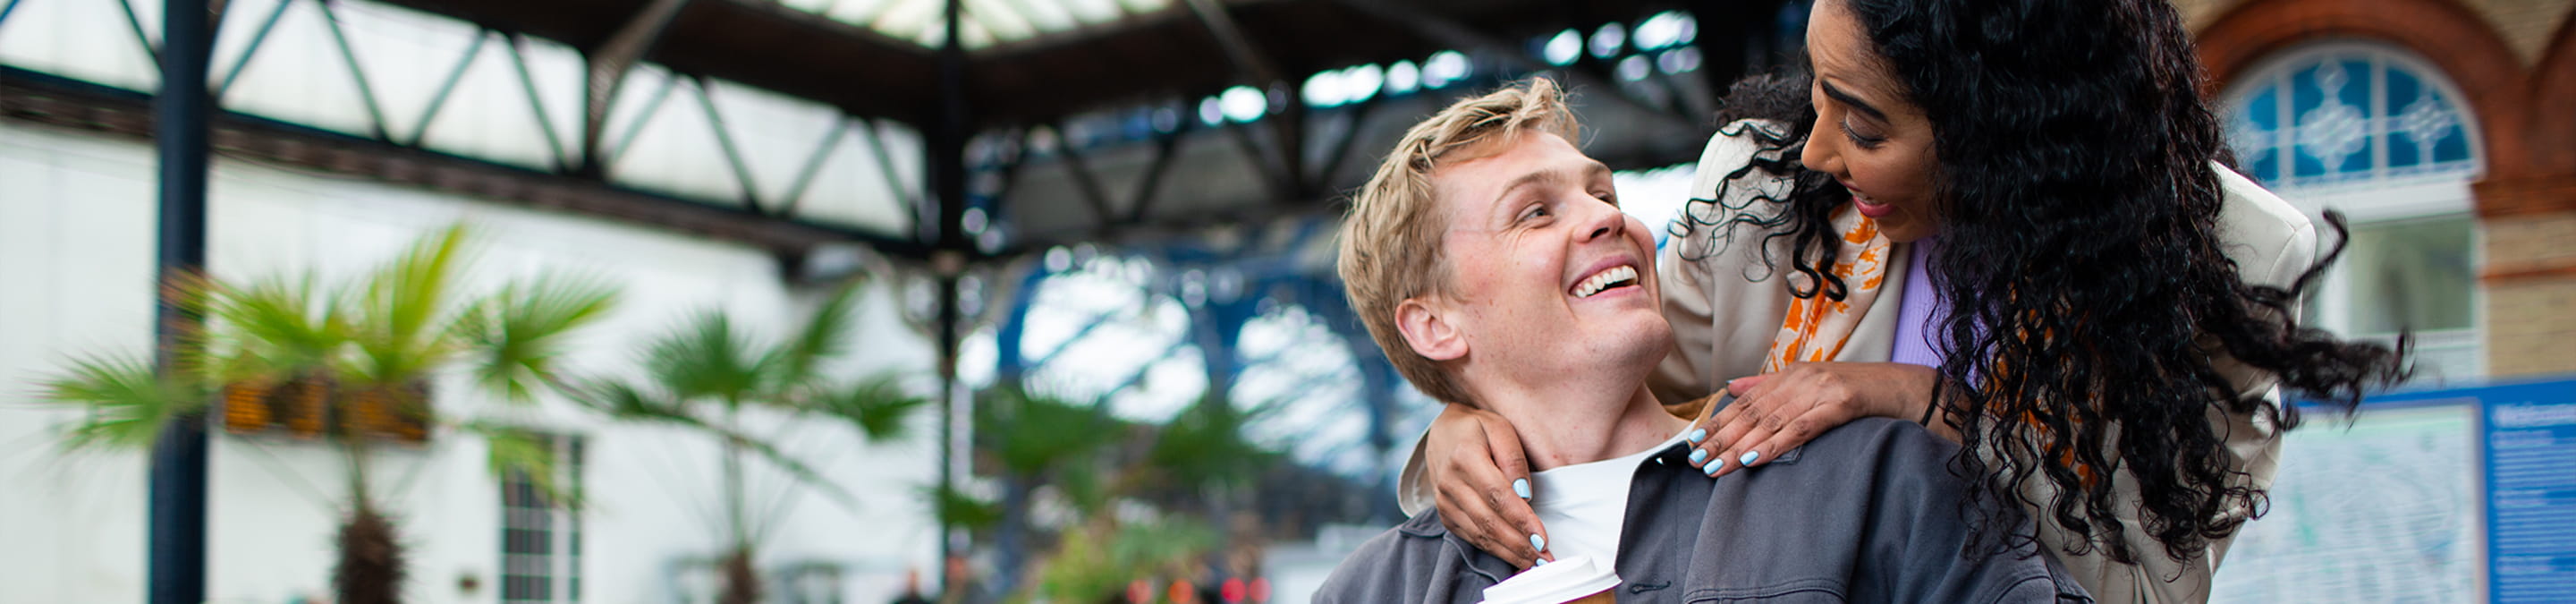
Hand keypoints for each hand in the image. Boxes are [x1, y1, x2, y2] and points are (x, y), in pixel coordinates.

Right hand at [1425, 402, 1551, 567]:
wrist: (1442, 432)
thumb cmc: (1478, 429)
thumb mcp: (1500, 428)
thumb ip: (1513, 458)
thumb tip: (1524, 494)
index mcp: (1465, 457)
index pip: (1497, 495)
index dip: (1521, 520)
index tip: (1543, 537)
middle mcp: (1449, 483)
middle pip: (1488, 521)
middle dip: (1519, 544)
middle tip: (1546, 559)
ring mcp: (1444, 501)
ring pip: (1479, 534)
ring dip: (1509, 553)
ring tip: (1535, 563)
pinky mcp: (1445, 514)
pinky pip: (1471, 537)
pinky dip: (1494, 551)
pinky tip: (1515, 557)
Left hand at [1683, 362, 1937, 477]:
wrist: (1908, 388)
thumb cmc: (1860, 392)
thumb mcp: (1811, 385)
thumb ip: (1770, 385)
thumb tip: (1731, 388)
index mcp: (1791, 376)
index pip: (1745, 402)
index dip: (1717, 423)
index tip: (1693, 444)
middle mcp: (1801, 380)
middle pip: (1753, 413)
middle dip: (1721, 438)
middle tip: (1696, 461)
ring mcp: (1820, 391)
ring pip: (1772, 423)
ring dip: (1741, 446)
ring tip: (1717, 466)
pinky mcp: (1841, 404)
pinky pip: (1803, 428)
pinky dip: (1777, 444)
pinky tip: (1756, 458)